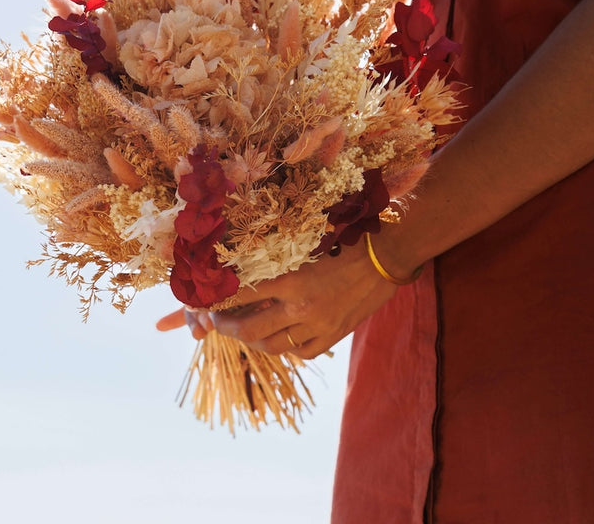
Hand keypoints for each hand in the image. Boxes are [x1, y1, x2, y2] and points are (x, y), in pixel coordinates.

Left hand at [156, 241, 399, 358]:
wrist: (386, 255)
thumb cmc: (345, 240)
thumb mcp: (306, 246)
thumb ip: (278, 262)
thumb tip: (245, 270)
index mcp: (291, 279)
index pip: (243, 295)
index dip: (220, 301)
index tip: (207, 300)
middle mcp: (301, 308)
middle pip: (249, 329)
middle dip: (225, 327)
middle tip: (214, 321)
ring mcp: (318, 326)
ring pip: (272, 345)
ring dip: (251, 340)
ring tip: (241, 331)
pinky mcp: (333, 337)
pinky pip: (300, 352)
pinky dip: (285, 347)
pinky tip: (279, 337)